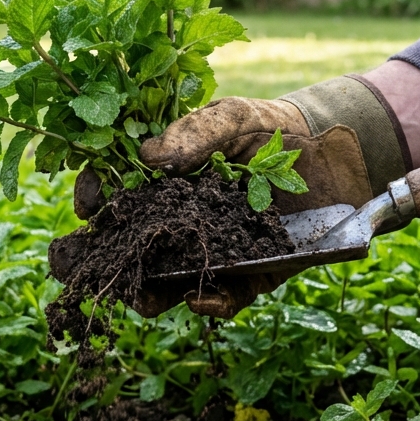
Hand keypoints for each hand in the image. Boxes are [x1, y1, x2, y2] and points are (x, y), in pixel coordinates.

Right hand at [100, 73, 419, 317]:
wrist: (338, 154)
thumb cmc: (274, 129)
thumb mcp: (232, 118)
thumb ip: (194, 133)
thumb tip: (149, 158)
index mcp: (163, 182)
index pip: (113, 193)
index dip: (93, 199)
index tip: (87, 206)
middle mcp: (178, 223)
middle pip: (127, 248)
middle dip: (98, 260)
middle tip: (81, 268)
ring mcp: (210, 253)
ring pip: (165, 284)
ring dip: (146, 295)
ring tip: (141, 297)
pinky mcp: (247, 278)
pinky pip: (222, 299)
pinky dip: (210, 303)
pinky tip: (201, 298)